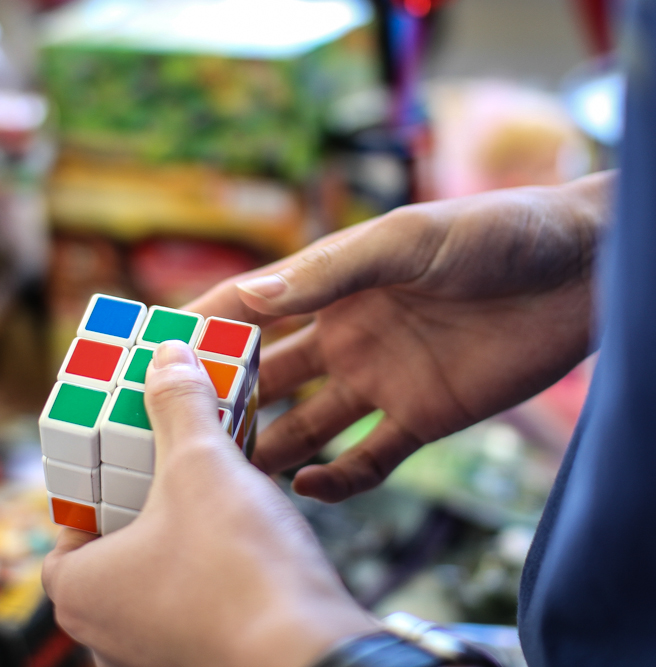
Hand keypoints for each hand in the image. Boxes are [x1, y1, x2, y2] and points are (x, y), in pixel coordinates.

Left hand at [42, 341, 378, 666]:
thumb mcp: (202, 465)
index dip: (98, 473)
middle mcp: (103, 632)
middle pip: (112, 541)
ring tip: (210, 487)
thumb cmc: (240, 569)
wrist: (312, 654)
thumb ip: (180, 405)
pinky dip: (206, 567)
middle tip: (172, 454)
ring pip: (154, 572)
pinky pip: (189, 601)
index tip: (127, 444)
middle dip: (143, 494)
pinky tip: (241, 537)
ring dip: (178, 530)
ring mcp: (150, 654)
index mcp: (77, 589)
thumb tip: (167, 354)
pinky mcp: (197, 659)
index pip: (68, 517)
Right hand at [187, 172, 612, 502]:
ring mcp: (382, 380)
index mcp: (332, 287)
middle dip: (224, 401)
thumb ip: (328, 272)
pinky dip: (337, 479)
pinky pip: (368, 460)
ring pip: (306, 426)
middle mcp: (346, 335)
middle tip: (176, 433)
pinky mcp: (423, 419)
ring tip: (228, 476)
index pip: (250, 310)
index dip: (201, 331)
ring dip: (269, 449)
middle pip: (268, 377)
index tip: (150, 355)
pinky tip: (306, 490)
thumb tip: (247, 297)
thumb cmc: (493, 233)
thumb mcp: (405, 240)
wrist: (581, 271)